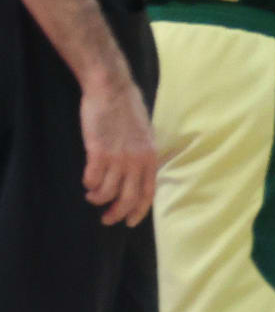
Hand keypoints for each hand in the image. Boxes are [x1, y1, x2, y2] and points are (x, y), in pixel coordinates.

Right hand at [80, 73, 157, 226]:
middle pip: (128, 199)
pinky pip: (93, 179)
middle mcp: (137, 161)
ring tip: (92, 195)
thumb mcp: (146, 135)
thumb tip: (138, 173)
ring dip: (98, 198)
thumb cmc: (128, 110)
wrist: (112, 89)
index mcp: (151, 157)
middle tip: (106, 219)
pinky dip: (89, 184)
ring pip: (108, 192)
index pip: (148, 193)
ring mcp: (118, 157)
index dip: (138, 211)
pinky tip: (87, 182)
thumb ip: (143, 155)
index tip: (129, 222)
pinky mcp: (99, 151)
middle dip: (116, 214)